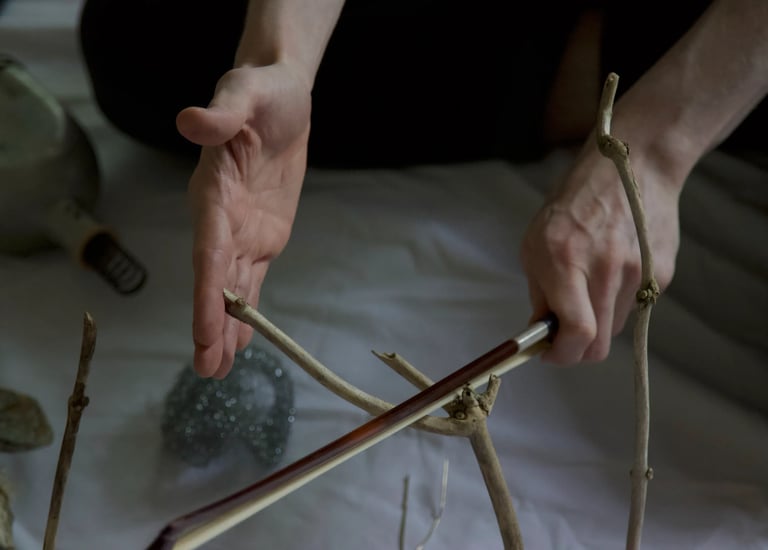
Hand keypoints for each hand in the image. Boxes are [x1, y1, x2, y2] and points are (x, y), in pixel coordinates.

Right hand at [177, 63, 311, 377]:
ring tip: (218, 371)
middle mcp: (221, 219)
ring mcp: (241, 231)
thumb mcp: (245, 92)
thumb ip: (222, 112)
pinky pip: (254, 277)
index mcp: (213, 191)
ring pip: (232, 287)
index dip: (204, 294)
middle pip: (214, 279)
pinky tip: (243, 341)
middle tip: (207, 371)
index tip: (204, 332)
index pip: (207, 251)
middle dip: (211, 324)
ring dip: (226, 328)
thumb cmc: (261, 92)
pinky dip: (249, 309)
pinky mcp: (263, 235)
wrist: (281, 98)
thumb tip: (192, 121)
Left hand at [521, 142, 682, 363]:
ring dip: (598, 322)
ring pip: (616, 328)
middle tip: (564, 335)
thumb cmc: (573, 203)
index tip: (549, 352)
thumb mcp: (535, 243)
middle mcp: (605, 270)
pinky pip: (634, 307)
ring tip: (589, 288)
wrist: (632, 166)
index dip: (561, 354)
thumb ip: (539, 292)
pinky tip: (612, 271)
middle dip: (577, 350)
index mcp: (566, 261)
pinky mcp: (660, 273)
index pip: (576, 333)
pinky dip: (617, 302)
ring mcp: (638, 273)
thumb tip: (541, 333)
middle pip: (599, 344)